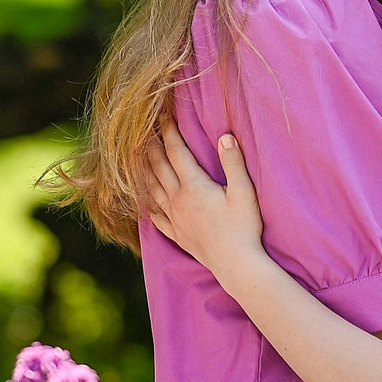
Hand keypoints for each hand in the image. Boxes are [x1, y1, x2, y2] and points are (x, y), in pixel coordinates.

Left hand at [142, 124, 267, 278]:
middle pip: (158, 168)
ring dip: (144, 170)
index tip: (163, 117)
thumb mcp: (244, 192)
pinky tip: (145, 199)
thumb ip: (233, 163)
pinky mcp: (176, 234)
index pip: (176, 153)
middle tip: (144, 130)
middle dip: (151, 147)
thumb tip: (225, 136)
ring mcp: (174, 218)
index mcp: (194, 186)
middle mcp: (178, 200)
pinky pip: (155, 215)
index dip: (169, 133)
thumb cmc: (243, 228)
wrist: (235, 264)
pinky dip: (147, 202)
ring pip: (152, 189)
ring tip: (137, 157)